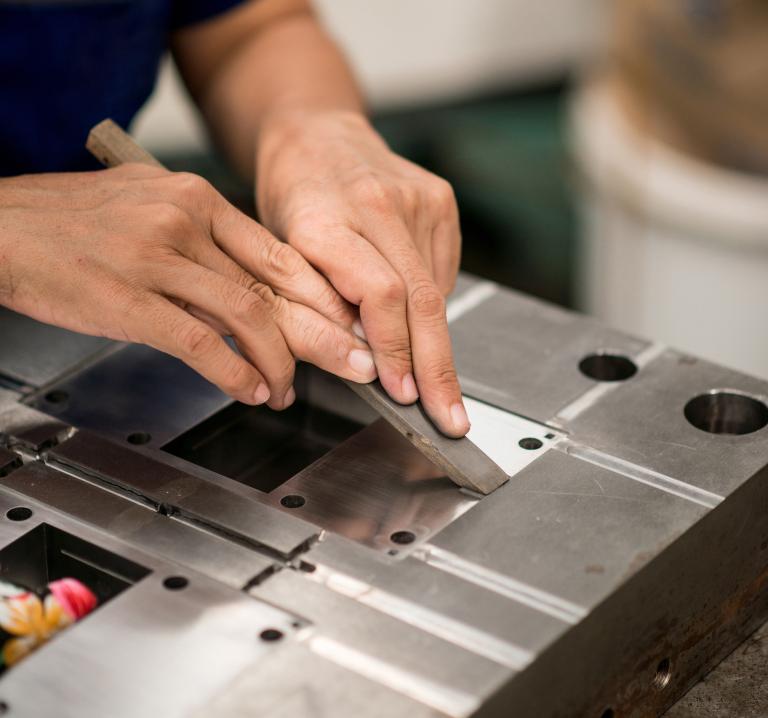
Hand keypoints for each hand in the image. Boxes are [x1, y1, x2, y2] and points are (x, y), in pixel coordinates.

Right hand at [0, 164, 376, 407]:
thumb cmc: (71, 223)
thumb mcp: (148, 207)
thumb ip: (203, 237)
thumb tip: (253, 280)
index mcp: (197, 199)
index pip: (280, 253)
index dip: (322, 296)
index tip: (350, 324)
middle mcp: (185, 221)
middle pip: (276, 286)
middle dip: (325, 332)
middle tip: (358, 363)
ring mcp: (157, 257)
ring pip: (247, 315)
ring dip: (278, 362)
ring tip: (285, 391)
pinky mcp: (128, 298)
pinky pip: (200, 341)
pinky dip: (233, 372)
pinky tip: (248, 391)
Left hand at [256, 109, 468, 436]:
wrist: (317, 139)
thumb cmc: (291, 204)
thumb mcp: (281, 256)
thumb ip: (319, 305)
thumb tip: (367, 360)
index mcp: (325, 220)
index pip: (380, 295)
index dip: (395, 350)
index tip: (403, 393)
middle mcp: (376, 204)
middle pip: (422, 299)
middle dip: (437, 367)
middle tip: (451, 417)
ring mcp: (416, 198)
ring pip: (437, 290)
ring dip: (437, 344)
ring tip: (439, 385)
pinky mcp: (440, 199)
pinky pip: (443, 271)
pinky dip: (433, 305)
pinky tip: (418, 320)